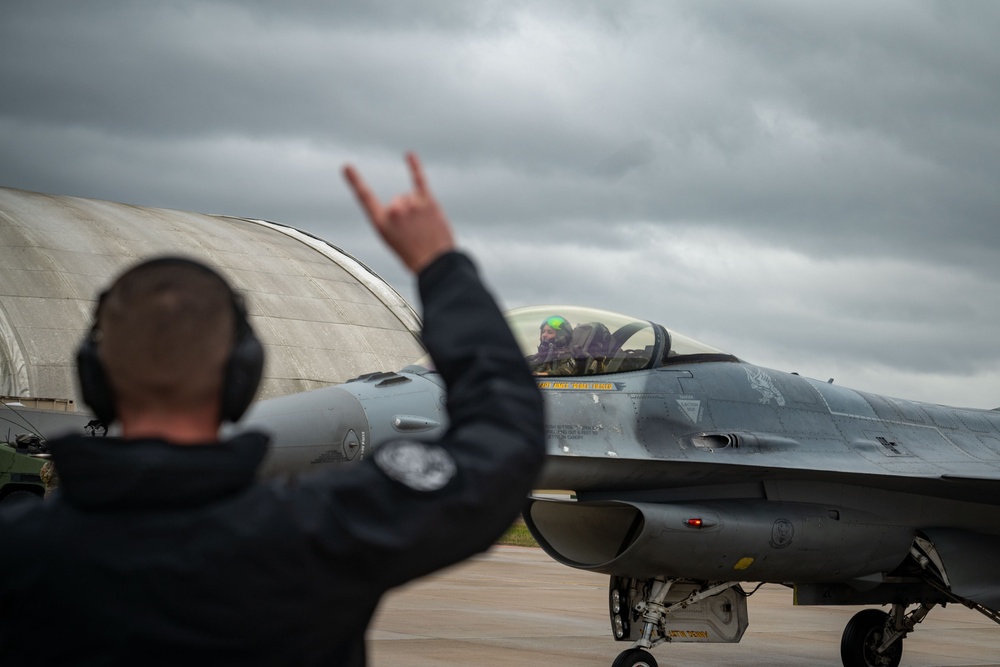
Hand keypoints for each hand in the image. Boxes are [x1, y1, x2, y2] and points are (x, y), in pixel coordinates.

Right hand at [343, 152, 455, 272]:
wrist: (435, 265)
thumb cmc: (414, 256)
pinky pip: (419, 180)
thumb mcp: (392, 242)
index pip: (365, 197)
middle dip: (407, 212)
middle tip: (415, 232)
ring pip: (412, 197)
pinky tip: (409, 155)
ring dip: (419, 209)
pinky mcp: (428, 202)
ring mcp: (411, 205)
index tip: (347, 167)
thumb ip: (392, 219)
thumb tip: (403, 200)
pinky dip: (414, 167)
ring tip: (425, 228)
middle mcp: (394, 211)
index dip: (355, 181)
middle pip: (399, 199)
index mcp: (381, 222)